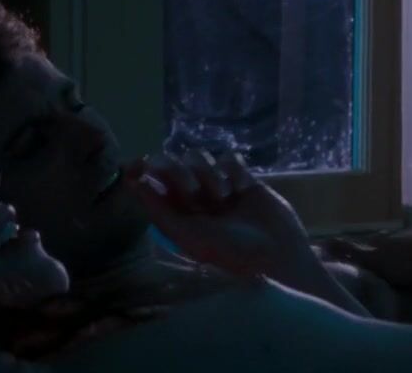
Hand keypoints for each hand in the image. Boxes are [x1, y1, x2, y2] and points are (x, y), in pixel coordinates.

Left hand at [133, 151, 369, 315]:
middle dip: (179, 171)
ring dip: (208, 172)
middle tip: (193, 190)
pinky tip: (243, 189)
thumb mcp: (189, 237)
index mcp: (174, 213)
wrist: (277, 254)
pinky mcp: (241, 179)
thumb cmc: (230, 252)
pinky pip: (228, 159)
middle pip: (172, 163)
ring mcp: (216, 186)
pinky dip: (233, 170)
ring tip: (224, 196)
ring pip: (198, 157)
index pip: (150, 181)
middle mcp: (191, 198)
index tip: (141, 165)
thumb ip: (161, 211)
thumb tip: (133, 182)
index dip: (142, 169)